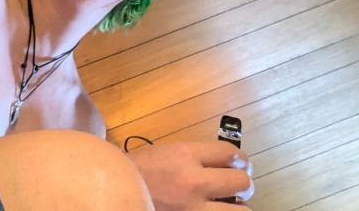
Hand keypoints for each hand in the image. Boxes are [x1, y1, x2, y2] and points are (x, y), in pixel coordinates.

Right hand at [126, 140, 253, 210]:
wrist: (114, 194)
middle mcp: (193, 181)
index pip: (230, 153)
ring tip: (229, 205)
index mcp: (185, 155)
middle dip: (243, 183)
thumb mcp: (166, 153)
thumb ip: (194, 157)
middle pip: (242, 181)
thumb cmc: (138, 172)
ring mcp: (193, 208)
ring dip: (238, 207)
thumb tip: (225, 163)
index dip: (241, 158)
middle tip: (237, 185)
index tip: (241, 162)